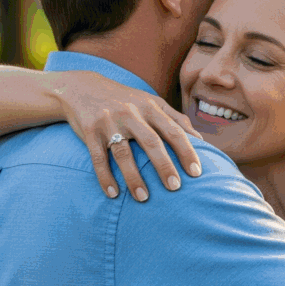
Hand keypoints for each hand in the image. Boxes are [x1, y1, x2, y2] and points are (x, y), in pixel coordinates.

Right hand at [55, 71, 203, 199]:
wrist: (82, 87)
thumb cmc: (126, 100)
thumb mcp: (151, 102)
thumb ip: (176, 118)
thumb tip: (201, 140)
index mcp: (150, 107)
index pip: (173, 131)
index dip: (186, 151)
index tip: (196, 173)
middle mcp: (131, 113)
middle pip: (151, 142)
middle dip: (164, 165)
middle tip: (175, 187)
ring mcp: (109, 122)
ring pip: (123, 152)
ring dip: (133, 177)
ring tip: (143, 198)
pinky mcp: (90, 131)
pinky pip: (98, 157)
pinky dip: (105, 176)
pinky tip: (113, 194)